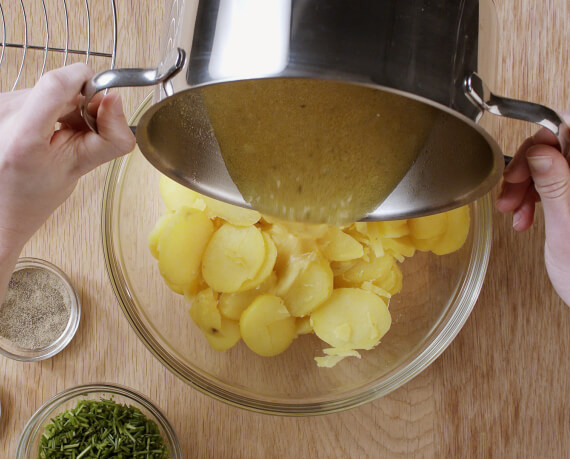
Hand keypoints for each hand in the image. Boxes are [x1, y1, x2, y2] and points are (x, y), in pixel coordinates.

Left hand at [0, 63, 134, 250]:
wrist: (0, 207)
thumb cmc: (32, 197)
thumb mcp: (79, 170)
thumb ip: (108, 138)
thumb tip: (115, 101)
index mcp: (22, 137)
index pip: (56, 83)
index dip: (85, 80)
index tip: (99, 95)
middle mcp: (2, 115)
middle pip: (56, 88)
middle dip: (78, 105)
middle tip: (79, 133)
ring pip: (45, 91)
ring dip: (62, 109)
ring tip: (58, 138)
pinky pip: (32, 96)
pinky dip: (46, 111)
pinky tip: (44, 134)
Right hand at [496, 113, 569, 306]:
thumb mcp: (566, 228)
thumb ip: (555, 186)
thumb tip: (541, 151)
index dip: (544, 140)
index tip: (525, 163)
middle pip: (556, 148)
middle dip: (527, 167)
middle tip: (511, 189)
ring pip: (548, 166)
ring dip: (524, 185)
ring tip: (512, 209)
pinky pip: (550, 185)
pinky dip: (530, 197)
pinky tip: (524, 215)